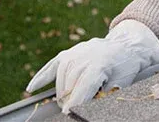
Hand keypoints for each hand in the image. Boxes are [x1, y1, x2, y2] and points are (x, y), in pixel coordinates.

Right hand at [25, 20, 158, 113]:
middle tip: (70, 109)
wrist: (127, 46)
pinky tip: (31, 88)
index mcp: (100, 65)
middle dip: (69, 99)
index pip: (83, 88)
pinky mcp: (70, 52)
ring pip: (61, 76)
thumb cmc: (126, 68)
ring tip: (64, 102)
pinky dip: (42, 77)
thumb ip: (104, 95)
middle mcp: (85, 57)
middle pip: (70, 83)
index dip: (75, 102)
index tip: (69, 113)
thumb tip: (88, 106)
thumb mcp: (121, 84)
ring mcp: (76, 52)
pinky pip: (53, 65)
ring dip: (61, 91)